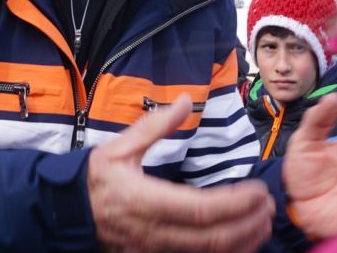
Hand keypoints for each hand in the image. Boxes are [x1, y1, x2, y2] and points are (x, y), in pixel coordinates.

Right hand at [88, 94, 275, 252]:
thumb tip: (185, 100)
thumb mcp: (119, 147)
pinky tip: (240, 242)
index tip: (258, 191)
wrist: (66, 213)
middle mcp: (154, 232)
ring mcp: (154, 251)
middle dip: (248, 224)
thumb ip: (155, 126)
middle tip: (270, 208)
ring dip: (242, 242)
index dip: (236, 203)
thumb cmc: (94, 179)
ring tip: (263, 225)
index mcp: (147, 201)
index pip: (202, 208)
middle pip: (213, 238)